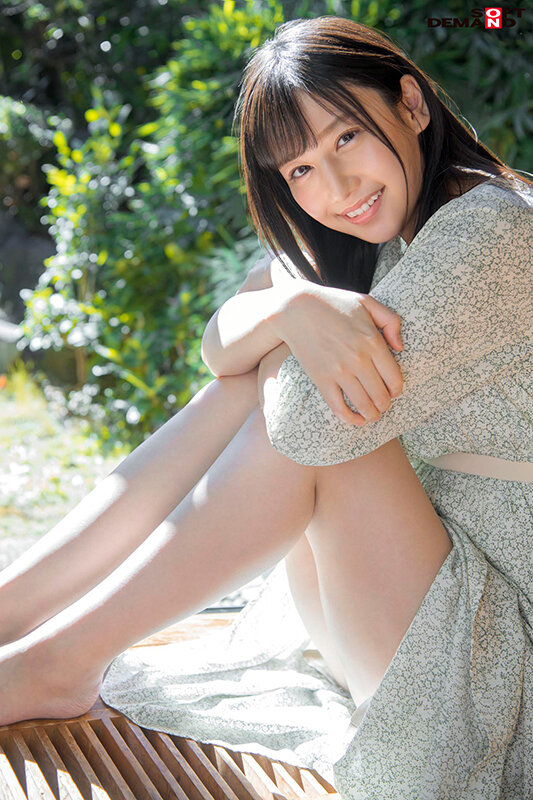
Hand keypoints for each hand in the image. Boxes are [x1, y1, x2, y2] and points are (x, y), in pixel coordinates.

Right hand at [272, 282, 403, 424]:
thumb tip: (400, 348)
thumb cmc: (334, 304)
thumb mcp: (367, 302)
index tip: (393, 391)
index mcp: (373, 341)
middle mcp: (358, 359)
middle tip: (383, 404)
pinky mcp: (321, 379)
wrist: (296, 309)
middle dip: (385, 405)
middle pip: (381, 396)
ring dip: (372, 415)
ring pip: (364, 405)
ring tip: (373, 415)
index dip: (397, 390)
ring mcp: (339, 371)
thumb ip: (391, 321)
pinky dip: (350, 419)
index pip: (394, 378)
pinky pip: (339, 407)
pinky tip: (357, 420)